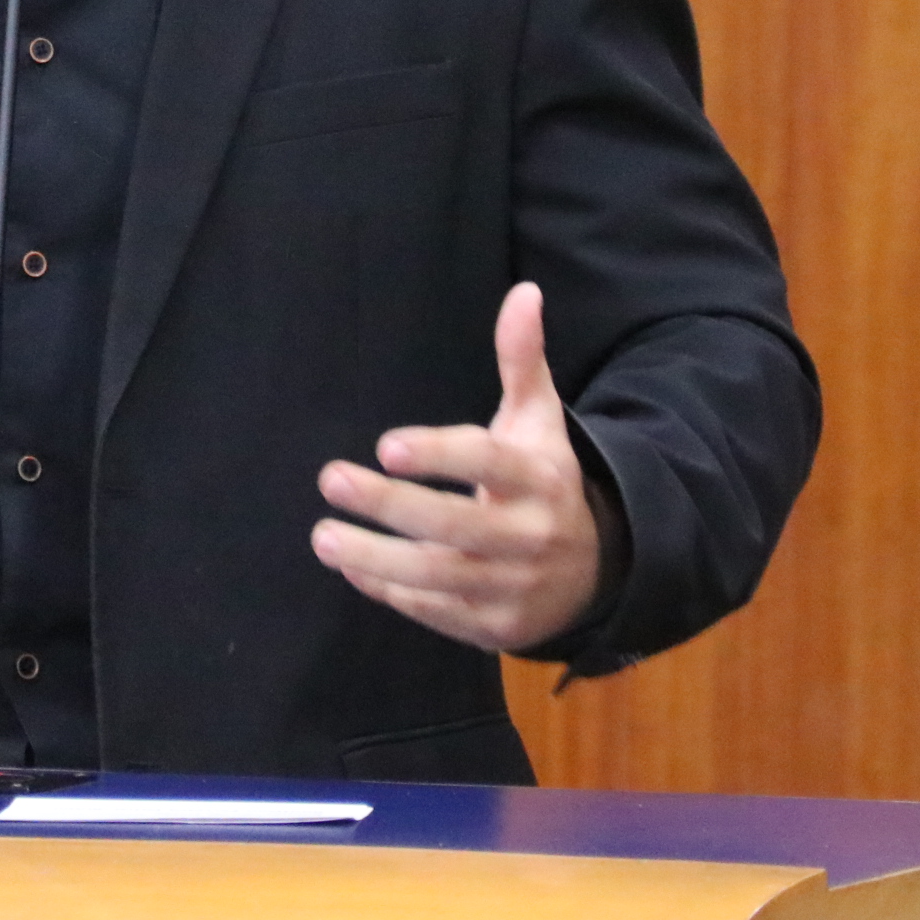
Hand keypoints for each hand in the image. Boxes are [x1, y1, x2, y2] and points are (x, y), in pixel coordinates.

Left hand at [311, 282, 603, 650]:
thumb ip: (522, 360)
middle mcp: (528, 535)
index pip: (487, 464)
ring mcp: (511, 587)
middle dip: (388, 505)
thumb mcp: (539, 421)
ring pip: (437, 576)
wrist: (596, 570)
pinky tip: (351, 568)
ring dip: (375, 557)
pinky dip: (390, 591)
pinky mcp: (493, 626)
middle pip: (453, 526)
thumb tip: (523, 292)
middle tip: (331, 478)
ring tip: (323, 535)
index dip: (439, 455)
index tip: (386, 444)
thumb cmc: (543, 481)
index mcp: (537, 479)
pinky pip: (434, 611)